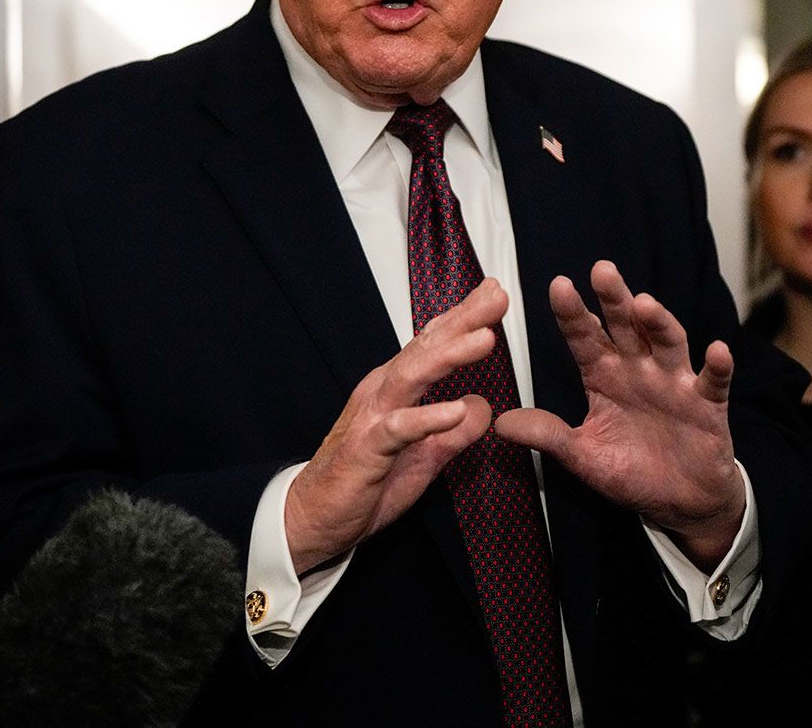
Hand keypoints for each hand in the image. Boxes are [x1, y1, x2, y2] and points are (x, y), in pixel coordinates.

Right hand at [284, 279, 502, 573]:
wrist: (314, 519)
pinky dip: (428, 418)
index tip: (494, 292)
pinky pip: (399, 429)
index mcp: (396, 389)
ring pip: (411, 376)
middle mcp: (382, 393)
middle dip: (462, 321)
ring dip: (448, 356)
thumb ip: (455, 432)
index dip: (463, 318)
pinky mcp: (366, 449)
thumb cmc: (365, 482)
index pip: (432, 345)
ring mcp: (372, 418)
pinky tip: (456, 410)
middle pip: (425, 349)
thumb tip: (483, 406)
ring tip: (484, 339)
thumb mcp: (425, 456)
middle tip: (497, 295)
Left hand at [493, 261, 744, 569]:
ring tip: (645, 305)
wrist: (680, 501)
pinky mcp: (708, 405)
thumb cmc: (631, 470)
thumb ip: (548, 436)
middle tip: (602, 270)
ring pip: (667, 343)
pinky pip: (714, 382)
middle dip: (614, 299)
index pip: (585, 337)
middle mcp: (638, 370)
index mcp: (604, 376)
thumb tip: (500, 423)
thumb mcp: (583, 457)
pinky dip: (718, 366)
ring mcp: (675, 383)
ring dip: (659, 323)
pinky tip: (716, 350)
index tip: (559, 285)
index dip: (573, 313)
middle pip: (625, 327)